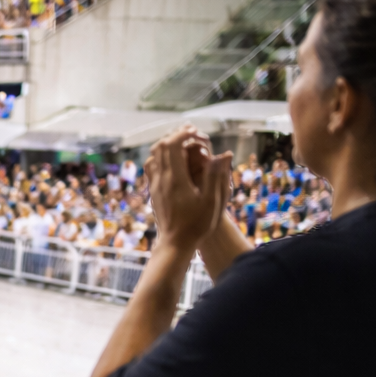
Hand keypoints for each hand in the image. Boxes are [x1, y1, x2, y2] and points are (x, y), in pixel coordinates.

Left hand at [145, 126, 232, 249]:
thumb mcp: (212, 201)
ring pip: (153, 156)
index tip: (196, 132)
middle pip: (159, 147)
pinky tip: (175, 163)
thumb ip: (216, 176)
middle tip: (191, 136)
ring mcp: (155, 186)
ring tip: (184, 146)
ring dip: (167, 147)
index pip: (171, 146)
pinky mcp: (153, 192)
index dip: (182, 134)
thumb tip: (224, 154)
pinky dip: (161, 158)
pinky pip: (152, 168)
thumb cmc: (197, 225)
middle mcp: (161, 180)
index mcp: (175, 179)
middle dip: (175, 136)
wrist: (175, 244)